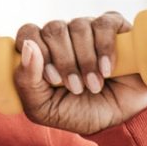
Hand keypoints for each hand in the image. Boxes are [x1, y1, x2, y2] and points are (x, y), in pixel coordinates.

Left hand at [13, 11, 146, 134]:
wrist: (121, 121)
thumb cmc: (79, 114)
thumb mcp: (43, 109)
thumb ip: (25, 82)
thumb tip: (27, 46)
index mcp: (41, 52)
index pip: (28, 32)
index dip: (38, 53)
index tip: (53, 79)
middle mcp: (63, 37)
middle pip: (53, 29)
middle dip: (64, 62)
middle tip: (76, 87)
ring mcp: (89, 29)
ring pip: (78, 26)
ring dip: (86, 61)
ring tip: (94, 85)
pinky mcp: (115, 27)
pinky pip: (104, 24)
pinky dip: (105, 49)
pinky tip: (108, 70)